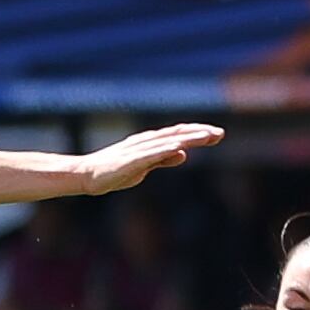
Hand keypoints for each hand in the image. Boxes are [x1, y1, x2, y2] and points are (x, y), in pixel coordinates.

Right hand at [77, 123, 223, 195]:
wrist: (88, 175)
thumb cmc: (115, 171)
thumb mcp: (145, 167)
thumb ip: (163, 160)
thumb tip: (183, 154)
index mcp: (151, 143)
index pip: (179, 134)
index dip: (198, 133)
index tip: (218, 135)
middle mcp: (147, 142)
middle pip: (177, 134)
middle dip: (199, 133)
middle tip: (220, 133)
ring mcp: (139, 150)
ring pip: (168, 141)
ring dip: (188, 138)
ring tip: (207, 136)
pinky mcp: (130, 160)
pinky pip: (150, 154)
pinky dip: (165, 150)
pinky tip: (179, 148)